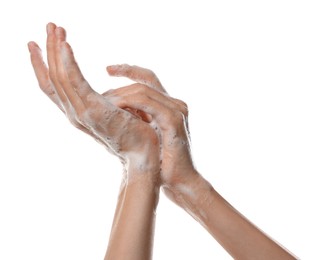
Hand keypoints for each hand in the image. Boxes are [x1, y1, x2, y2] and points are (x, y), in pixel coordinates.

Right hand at [28, 24, 159, 175]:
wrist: (146, 155)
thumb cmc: (138, 135)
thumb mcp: (120, 114)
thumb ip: (109, 103)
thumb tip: (110, 94)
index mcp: (82, 114)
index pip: (57, 87)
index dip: (48, 65)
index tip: (45, 42)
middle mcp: (76, 114)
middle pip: (55, 78)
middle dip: (49, 51)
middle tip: (49, 25)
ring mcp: (82, 113)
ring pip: (60, 77)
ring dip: (55, 51)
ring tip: (54, 27)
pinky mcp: (93, 110)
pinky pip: (74, 82)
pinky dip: (68, 63)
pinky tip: (64, 45)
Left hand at [105, 64, 196, 185]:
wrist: (180, 181)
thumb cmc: (161, 161)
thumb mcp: (145, 134)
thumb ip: (135, 118)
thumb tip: (112, 108)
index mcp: (168, 106)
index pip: (148, 79)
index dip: (129, 70)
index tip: (107, 69)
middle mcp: (175, 104)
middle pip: (144, 82)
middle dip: (119, 84)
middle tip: (99, 93)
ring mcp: (177, 110)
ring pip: (144, 90)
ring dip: (121, 95)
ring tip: (102, 102)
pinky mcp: (174, 120)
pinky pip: (149, 104)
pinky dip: (130, 103)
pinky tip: (115, 108)